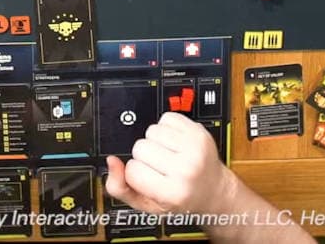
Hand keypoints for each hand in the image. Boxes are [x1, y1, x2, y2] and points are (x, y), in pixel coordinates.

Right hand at [104, 111, 233, 216]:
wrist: (213, 189)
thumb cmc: (181, 198)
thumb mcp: (149, 206)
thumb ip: (122, 189)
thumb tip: (112, 162)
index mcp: (172, 192)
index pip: (132, 170)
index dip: (134, 174)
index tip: (147, 180)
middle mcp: (186, 169)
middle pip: (140, 147)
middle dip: (144, 156)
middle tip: (159, 168)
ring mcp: (194, 148)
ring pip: (152, 130)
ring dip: (155, 141)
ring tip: (167, 154)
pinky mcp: (199, 132)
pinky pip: (167, 118)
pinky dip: (167, 128)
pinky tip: (175, 143)